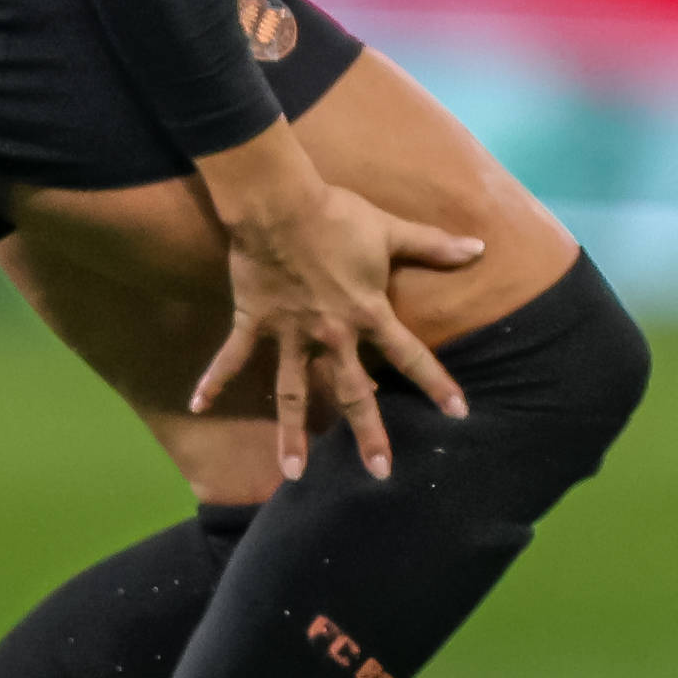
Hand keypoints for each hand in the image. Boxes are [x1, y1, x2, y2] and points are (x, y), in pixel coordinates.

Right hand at [189, 179, 486, 483]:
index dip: (436, 384)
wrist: (280, 203)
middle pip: (354, 393)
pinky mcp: (255, 321)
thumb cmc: (337, 215)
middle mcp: (331, 333)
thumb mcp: (390, 230)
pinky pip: (233, 357)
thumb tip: (480, 249)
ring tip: (294, 474)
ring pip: (293, 393)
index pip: (411, 356)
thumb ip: (433, 245)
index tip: (458, 414)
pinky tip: (198, 405)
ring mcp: (290, 333)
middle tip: (381, 473)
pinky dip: (214, 379)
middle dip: (369, 433)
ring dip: (294, 434)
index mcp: (367, 313)